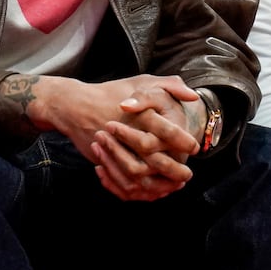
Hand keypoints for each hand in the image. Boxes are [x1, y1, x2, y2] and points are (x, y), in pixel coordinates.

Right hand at [27, 74, 198, 198]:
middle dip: (175, 170)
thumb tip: (193, 96)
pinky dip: (138, 188)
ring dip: (159, 184)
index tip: (194, 148)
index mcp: (141, 114)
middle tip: (186, 174)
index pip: (168, 132)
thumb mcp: (142, 81)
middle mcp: (128, 133)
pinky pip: (122, 182)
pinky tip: (151, 187)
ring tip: (173, 184)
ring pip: (140, 175)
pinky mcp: (104, 161)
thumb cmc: (112, 92)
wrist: (76, 106)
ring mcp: (114, 150)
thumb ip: (170, 85)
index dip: (183, 142)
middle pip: (156, 159)